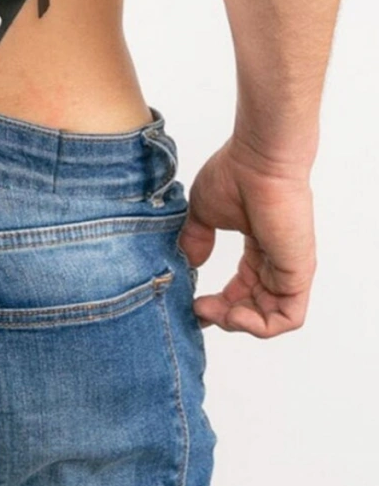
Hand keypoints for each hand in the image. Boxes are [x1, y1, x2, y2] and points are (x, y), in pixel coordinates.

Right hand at [176, 135, 315, 337]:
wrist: (259, 160)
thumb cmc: (235, 175)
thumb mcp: (204, 212)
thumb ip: (196, 239)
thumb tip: (189, 262)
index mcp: (259, 248)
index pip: (243, 289)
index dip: (219, 304)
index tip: (193, 306)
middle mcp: (277, 262)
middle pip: (254, 307)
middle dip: (224, 316)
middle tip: (198, 309)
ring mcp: (290, 269)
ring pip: (270, 318)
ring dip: (238, 323)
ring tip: (213, 312)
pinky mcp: (298, 274)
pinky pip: (287, 318)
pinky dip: (260, 326)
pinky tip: (234, 314)